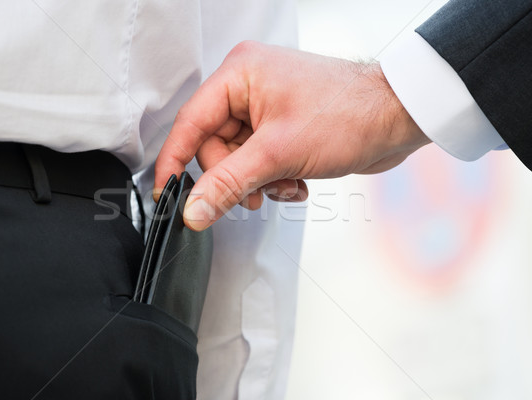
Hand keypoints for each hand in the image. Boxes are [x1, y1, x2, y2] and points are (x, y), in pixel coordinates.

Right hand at [155, 41, 429, 230]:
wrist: (398, 118)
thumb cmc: (350, 113)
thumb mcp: (279, 153)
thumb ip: (229, 183)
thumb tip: (194, 208)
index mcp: (239, 75)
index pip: (191, 123)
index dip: (176, 161)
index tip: (166, 192)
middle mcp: (249, 87)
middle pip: (214, 147)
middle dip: (234, 177)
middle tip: (252, 194)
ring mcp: (266, 108)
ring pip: (237, 160)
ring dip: (258, 182)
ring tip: (285, 184)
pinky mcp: (281, 127)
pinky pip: (258, 162)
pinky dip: (273, 179)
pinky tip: (296, 181)